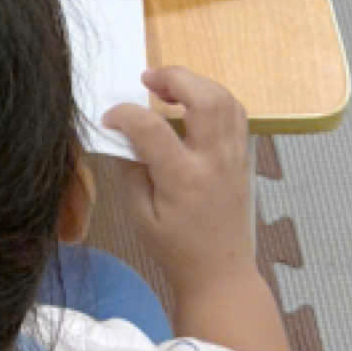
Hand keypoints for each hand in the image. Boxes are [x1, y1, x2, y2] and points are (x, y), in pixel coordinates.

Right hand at [103, 67, 256, 296]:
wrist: (220, 273)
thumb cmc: (174, 249)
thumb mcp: (140, 215)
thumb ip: (131, 170)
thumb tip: (122, 135)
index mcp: (183, 179)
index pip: (151, 127)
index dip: (124, 114)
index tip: (109, 119)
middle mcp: (214, 161)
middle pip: (205, 98)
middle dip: (174, 77)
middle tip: (147, 79)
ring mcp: (234, 157)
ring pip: (226, 100)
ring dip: (196, 84)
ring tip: (168, 88)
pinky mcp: (242, 159)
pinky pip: (235, 115)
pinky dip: (213, 99)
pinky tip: (192, 105)